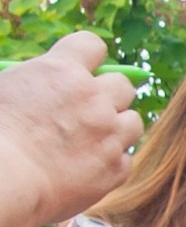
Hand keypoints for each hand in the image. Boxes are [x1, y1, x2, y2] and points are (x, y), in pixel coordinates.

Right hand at [0, 35, 137, 226]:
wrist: (4, 180)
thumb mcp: (3, 89)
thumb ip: (32, 81)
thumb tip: (43, 84)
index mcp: (62, 70)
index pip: (92, 45)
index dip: (88, 57)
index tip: (82, 68)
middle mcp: (93, 98)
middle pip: (122, 85)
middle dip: (109, 95)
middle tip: (89, 110)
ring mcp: (109, 134)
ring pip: (132, 123)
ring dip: (116, 129)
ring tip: (90, 142)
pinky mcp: (115, 169)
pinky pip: (124, 160)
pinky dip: (108, 164)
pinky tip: (85, 170)